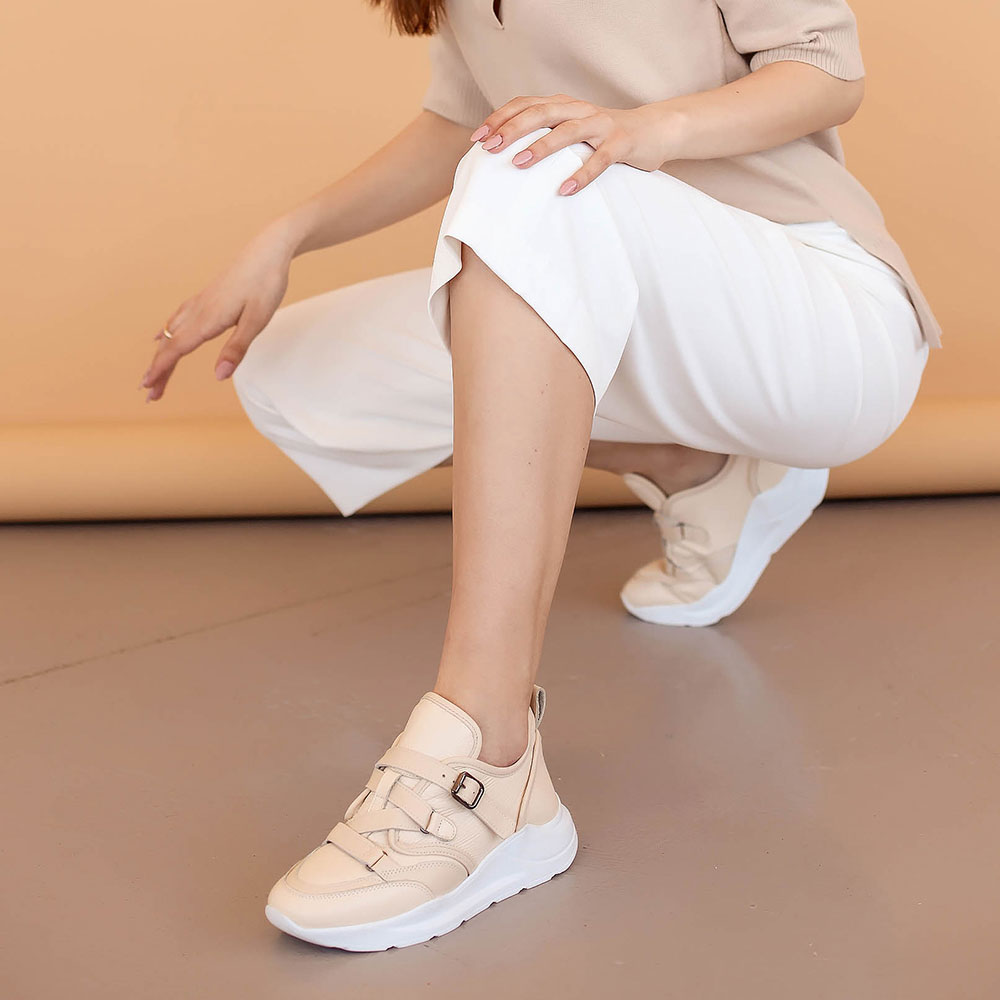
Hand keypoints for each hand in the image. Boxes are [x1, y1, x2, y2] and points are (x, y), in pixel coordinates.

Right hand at [139, 224, 294, 401]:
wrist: (268, 251)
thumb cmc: (266, 285)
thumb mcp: (257, 321)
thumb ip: (237, 349)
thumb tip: (219, 377)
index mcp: (208, 319)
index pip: (177, 349)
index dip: (161, 369)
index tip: (147, 387)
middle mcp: (198, 311)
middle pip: (171, 345)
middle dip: (158, 370)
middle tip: (149, 395)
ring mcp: (200, 302)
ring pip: (172, 333)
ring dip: (161, 356)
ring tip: (154, 375)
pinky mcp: (206, 297)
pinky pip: (178, 318)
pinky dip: (166, 332)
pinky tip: (160, 337)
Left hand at [468, 94, 683, 194]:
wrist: (654, 130)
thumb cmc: (605, 136)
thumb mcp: (573, 131)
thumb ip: (547, 135)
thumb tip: (509, 159)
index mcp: (564, 105)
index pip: (526, 104)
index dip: (500, 118)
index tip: (478, 138)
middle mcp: (579, 110)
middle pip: (540, 113)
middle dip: (512, 129)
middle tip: (489, 148)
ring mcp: (601, 125)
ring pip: (566, 131)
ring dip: (541, 147)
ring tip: (519, 164)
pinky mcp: (621, 144)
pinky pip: (599, 160)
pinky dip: (581, 175)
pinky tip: (565, 190)